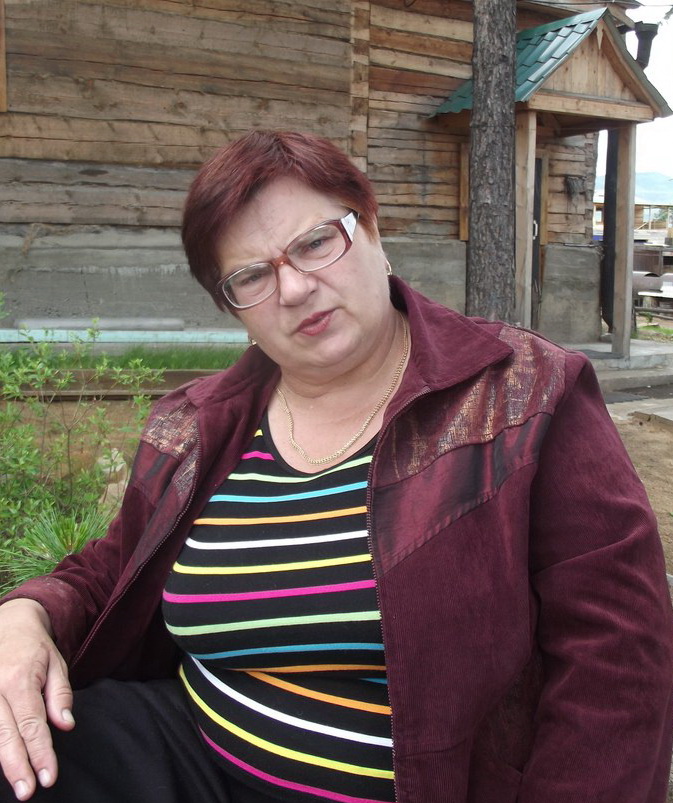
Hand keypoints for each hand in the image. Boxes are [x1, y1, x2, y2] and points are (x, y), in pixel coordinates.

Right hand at [0, 600, 73, 800]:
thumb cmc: (36, 647)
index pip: (31, 724)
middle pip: (5, 735)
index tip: (48, 777)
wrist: (10, 624)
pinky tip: (4, 764)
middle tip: (29, 792)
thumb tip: (65, 725)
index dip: (40, 753)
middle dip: (18, 766)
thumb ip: (60, 695)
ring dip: (4, 761)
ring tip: (18, 785)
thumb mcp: (56, 664)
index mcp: (18, 679)